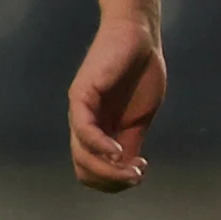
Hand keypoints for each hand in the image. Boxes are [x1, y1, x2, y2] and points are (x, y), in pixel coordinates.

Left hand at [66, 12, 165, 188]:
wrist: (139, 38)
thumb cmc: (140, 74)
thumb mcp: (140, 118)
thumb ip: (131, 143)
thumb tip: (127, 171)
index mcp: (98, 132)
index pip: (91, 170)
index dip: (114, 181)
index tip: (139, 173)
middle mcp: (84, 124)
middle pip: (84, 168)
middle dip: (111, 181)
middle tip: (136, 176)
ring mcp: (81, 110)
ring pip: (81, 154)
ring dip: (107, 170)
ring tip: (131, 169)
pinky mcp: (81, 94)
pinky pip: (83, 128)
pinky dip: (99, 145)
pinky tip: (118, 150)